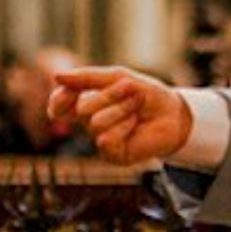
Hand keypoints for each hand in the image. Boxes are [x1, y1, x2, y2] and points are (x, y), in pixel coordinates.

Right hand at [47, 65, 193, 166]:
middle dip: (109, 95)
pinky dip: (123, 126)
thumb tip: (56, 77)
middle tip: (131, 90)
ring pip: (96, 123)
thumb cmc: (147, 95)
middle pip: (82, 108)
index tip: (68, 93)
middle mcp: (90, 123)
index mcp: (88, 103)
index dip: (59, 99)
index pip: (59, 104)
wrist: (174, 113)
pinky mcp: (111, 154)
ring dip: (121, 109)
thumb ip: (87, 77)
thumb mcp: (118, 77)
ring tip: (137, 108)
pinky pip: (106, 138)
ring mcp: (100, 140)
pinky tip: (134, 126)